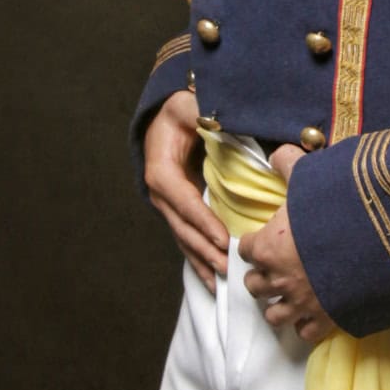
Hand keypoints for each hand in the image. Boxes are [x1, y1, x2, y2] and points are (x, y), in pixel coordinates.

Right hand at [143, 90, 228, 291]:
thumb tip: (213, 119)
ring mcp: (168, 206)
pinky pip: (188, 238)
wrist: (166, 117)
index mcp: (161, 170)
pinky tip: (213, 279)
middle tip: (229, 268)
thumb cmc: (179, 111)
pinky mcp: (178, 212)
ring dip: (202, 261)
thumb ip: (200, 112)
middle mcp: (160, 193)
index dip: (202, 220)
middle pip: (182, 227)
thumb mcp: (188, 106)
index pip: (183, 199)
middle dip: (205, 250)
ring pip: (184, 239)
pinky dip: (200, 259)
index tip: (223, 239)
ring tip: (222, 283)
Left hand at [239, 143, 336, 343]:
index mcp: (270, 246)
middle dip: (261, 276)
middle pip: (254, 286)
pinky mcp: (326, 320)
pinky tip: (313, 312)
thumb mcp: (312, 176)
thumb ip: (289, 164)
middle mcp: (280, 278)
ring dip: (278, 304)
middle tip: (275, 267)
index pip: (246, 249)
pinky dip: (305, 325)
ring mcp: (303, 303)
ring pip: (274, 314)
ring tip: (289, 294)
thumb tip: (276, 153)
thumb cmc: (342, 206)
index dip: (255, 243)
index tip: (265, 239)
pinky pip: (305, 333)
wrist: (384, 240)